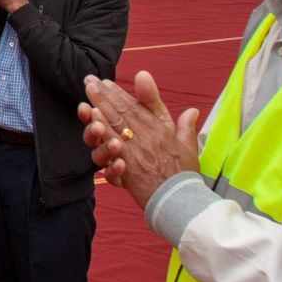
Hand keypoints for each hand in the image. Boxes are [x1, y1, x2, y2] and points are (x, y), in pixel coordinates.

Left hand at [78, 72, 199, 208]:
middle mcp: (150, 135)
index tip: (107, 82)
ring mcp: (139, 149)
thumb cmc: (184, 175)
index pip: (139, 107)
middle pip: (125, 110)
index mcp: (163, 130)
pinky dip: (104, 127)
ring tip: (89, 92)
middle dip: (106, 93)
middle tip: (90, 80)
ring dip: (102, 104)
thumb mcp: (188, 146)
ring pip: (118, 122)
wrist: (182, 200)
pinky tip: (93, 116)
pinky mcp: (130, 164)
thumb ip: (186, 126)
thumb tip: (193, 110)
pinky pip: (114, 142)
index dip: (122, 94)